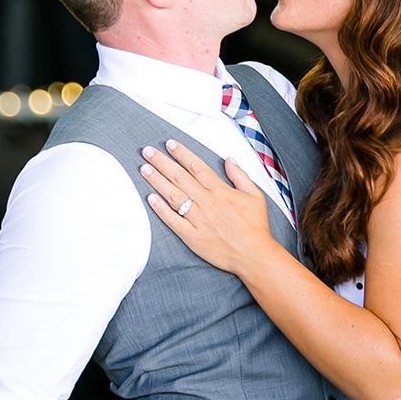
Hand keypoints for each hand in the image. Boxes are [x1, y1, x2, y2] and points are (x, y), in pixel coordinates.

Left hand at [140, 140, 274, 273]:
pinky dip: (161, 209)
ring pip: (174, 196)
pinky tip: (150, 198)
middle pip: (180, 178)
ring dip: (158, 181)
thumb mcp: (255, 195)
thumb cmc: (256, 226)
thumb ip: (240, 176)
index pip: (197, 167)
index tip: (169, 144)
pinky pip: (173, 220)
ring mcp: (198, 219)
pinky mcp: (192, 237)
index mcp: (221, 191)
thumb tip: (229, 159)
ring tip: (144, 169)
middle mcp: (207, 202)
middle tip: (147, 151)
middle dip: (162, 162)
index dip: (182, 154)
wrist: (254, 255)